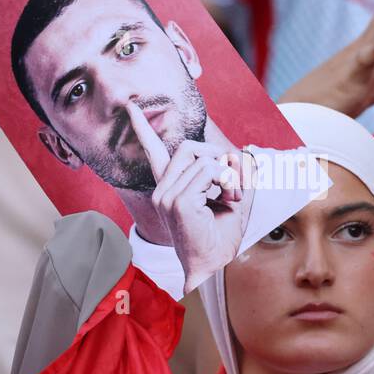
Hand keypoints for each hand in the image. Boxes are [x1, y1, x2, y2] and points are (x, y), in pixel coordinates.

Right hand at [127, 102, 254, 292]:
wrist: (214, 266)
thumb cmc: (220, 235)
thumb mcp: (229, 197)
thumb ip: (229, 173)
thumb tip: (240, 153)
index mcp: (169, 188)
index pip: (153, 151)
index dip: (143, 128)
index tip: (133, 107)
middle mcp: (162, 190)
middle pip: (190, 147)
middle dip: (219, 159)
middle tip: (233, 187)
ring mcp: (166, 196)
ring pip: (203, 159)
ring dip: (228, 176)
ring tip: (232, 199)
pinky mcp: (177, 202)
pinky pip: (209, 172)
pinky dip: (227, 183)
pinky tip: (228, 201)